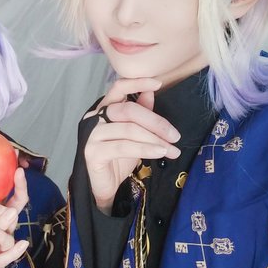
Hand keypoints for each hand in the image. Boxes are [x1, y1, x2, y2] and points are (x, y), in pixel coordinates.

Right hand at [84, 78, 180, 214]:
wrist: (105, 185)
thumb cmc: (119, 157)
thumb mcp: (134, 134)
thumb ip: (140, 113)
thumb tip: (150, 92)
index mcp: (105, 108)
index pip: (118, 88)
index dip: (137, 82)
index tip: (158, 83)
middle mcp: (95, 118)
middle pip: (128, 110)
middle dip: (156, 122)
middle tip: (175, 136)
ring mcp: (92, 135)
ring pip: (128, 129)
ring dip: (154, 139)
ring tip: (172, 149)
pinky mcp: (93, 152)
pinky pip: (123, 146)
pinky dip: (145, 148)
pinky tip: (159, 153)